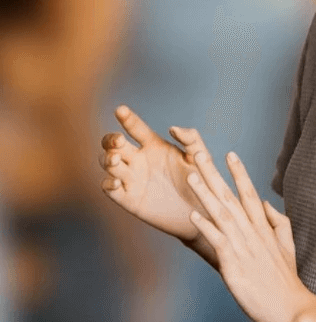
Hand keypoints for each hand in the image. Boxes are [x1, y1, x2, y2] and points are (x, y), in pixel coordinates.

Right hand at [98, 105, 212, 241]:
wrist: (200, 212)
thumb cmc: (201, 180)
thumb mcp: (200, 157)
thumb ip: (191, 139)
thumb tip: (173, 128)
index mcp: (154, 145)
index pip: (136, 128)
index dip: (127, 118)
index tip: (120, 109)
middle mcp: (139, 159)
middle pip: (114, 144)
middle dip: (111, 140)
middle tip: (119, 142)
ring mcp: (132, 178)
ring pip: (109, 164)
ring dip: (107, 159)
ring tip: (116, 159)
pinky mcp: (129, 199)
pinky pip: (110, 189)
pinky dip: (108, 184)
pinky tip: (116, 181)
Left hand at [186, 148, 310, 321]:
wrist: (289, 307)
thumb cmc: (285, 279)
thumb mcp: (287, 244)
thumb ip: (277, 221)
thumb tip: (265, 203)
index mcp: (264, 227)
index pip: (250, 193)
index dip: (239, 173)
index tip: (230, 154)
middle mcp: (252, 232)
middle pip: (231, 196)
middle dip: (215, 174)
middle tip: (200, 154)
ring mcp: (243, 246)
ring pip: (221, 213)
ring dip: (204, 193)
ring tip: (191, 176)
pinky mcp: (234, 264)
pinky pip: (217, 240)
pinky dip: (206, 226)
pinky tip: (193, 214)